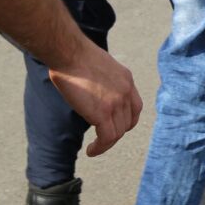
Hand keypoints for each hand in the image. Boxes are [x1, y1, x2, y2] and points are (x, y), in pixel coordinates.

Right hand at [48, 39, 141, 155]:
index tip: (114, 126)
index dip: (126, 121)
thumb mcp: (99, 66)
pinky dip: (100, 148)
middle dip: (115, 133)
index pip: (135, 107)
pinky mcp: (103, 113)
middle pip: (127, 122)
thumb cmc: (74, 56)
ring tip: (94, 148)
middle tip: (100, 139)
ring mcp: (117, 103)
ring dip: (106, 143)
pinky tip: (91, 151)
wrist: (69, 54)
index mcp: (126, 80)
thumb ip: (103, 81)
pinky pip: (108, 138)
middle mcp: (126, 92)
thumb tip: (94, 92)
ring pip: (118, 133)